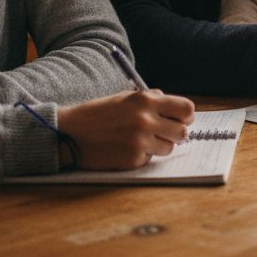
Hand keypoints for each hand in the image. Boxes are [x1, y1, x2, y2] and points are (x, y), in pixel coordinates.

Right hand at [57, 90, 194, 169]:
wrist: (69, 133)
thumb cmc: (97, 114)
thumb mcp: (125, 98)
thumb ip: (151, 100)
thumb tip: (175, 107)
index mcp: (146, 100)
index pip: (186, 109)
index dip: (186, 116)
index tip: (181, 119)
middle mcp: (146, 120)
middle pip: (183, 131)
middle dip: (176, 133)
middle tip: (165, 132)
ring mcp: (140, 141)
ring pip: (169, 147)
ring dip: (160, 145)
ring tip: (140, 140)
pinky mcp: (133, 159)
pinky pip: (150, 158)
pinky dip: (143, 155)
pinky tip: (125, 148)